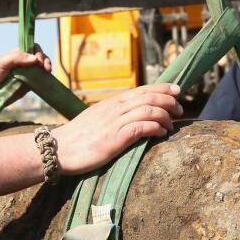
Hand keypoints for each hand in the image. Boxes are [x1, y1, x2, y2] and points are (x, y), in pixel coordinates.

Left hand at [0, 46, 52, 103]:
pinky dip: (44, 81)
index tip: (39, 60)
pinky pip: (38, 83)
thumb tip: (35, 58)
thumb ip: (17, 58)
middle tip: (46, 68)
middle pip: (39, 58)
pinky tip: (46, 81)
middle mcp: (22, 64)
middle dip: (45, 60)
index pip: (32, 48)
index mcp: (16, 56)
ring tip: (47, 73)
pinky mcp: (26, 88)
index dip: (38, 52)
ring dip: (46, 70)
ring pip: (40, 70)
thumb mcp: (1, 63)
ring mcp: (25, 76)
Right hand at [50, 83, 181, 174]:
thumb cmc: (77, 138)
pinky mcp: (115, 138)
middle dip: (169, 100)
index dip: (162, 88)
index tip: (177, 90)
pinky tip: (162, 133)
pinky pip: (142, 127)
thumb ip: (113, 115)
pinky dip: (156, 128)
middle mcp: (115, 108)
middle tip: (180, 108)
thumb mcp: (97, 119)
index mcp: (112, 103)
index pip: (142, 90)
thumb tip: (129, 115)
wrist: (59, 150)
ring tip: (172, 124)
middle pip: (149, 97)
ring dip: (165, 116)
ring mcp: (115, 122)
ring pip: (149, 110)